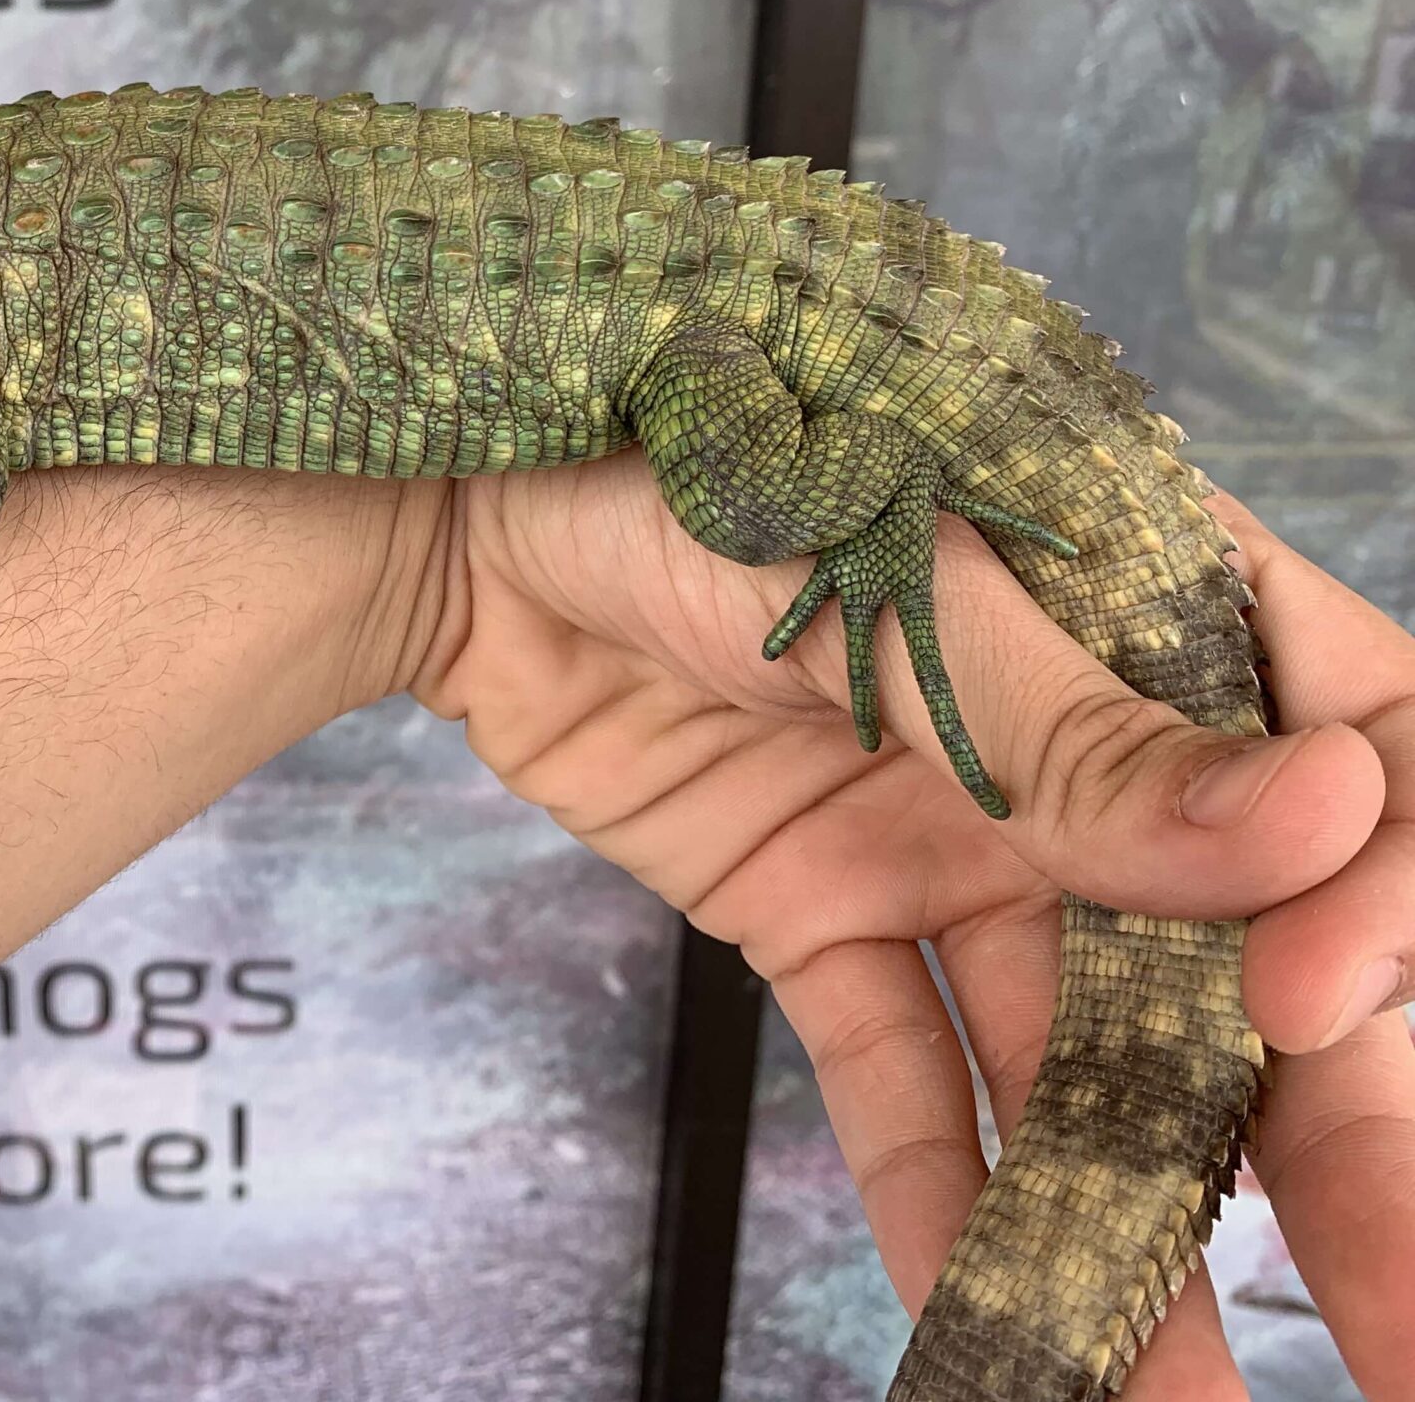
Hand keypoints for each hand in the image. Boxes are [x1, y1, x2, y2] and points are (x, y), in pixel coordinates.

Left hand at [410, 452, 1412, 1399]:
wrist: (467, 522)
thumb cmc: (680, 473)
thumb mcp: (897, 580)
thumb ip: (1083, 732)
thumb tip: (1322, 825)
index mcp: (1144, 607)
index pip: (1359, 755)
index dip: (1381, 894)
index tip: (1313, 1004)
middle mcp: (1074, 743)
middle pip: (1244, 957)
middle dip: (1328, 1142)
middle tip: (1393, 1330)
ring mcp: (951, 840)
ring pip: (1075, 1055)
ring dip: (1127, 1224)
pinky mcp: (825, 911)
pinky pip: (902, 1072)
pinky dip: (937, 1195)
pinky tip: (986, 1323)